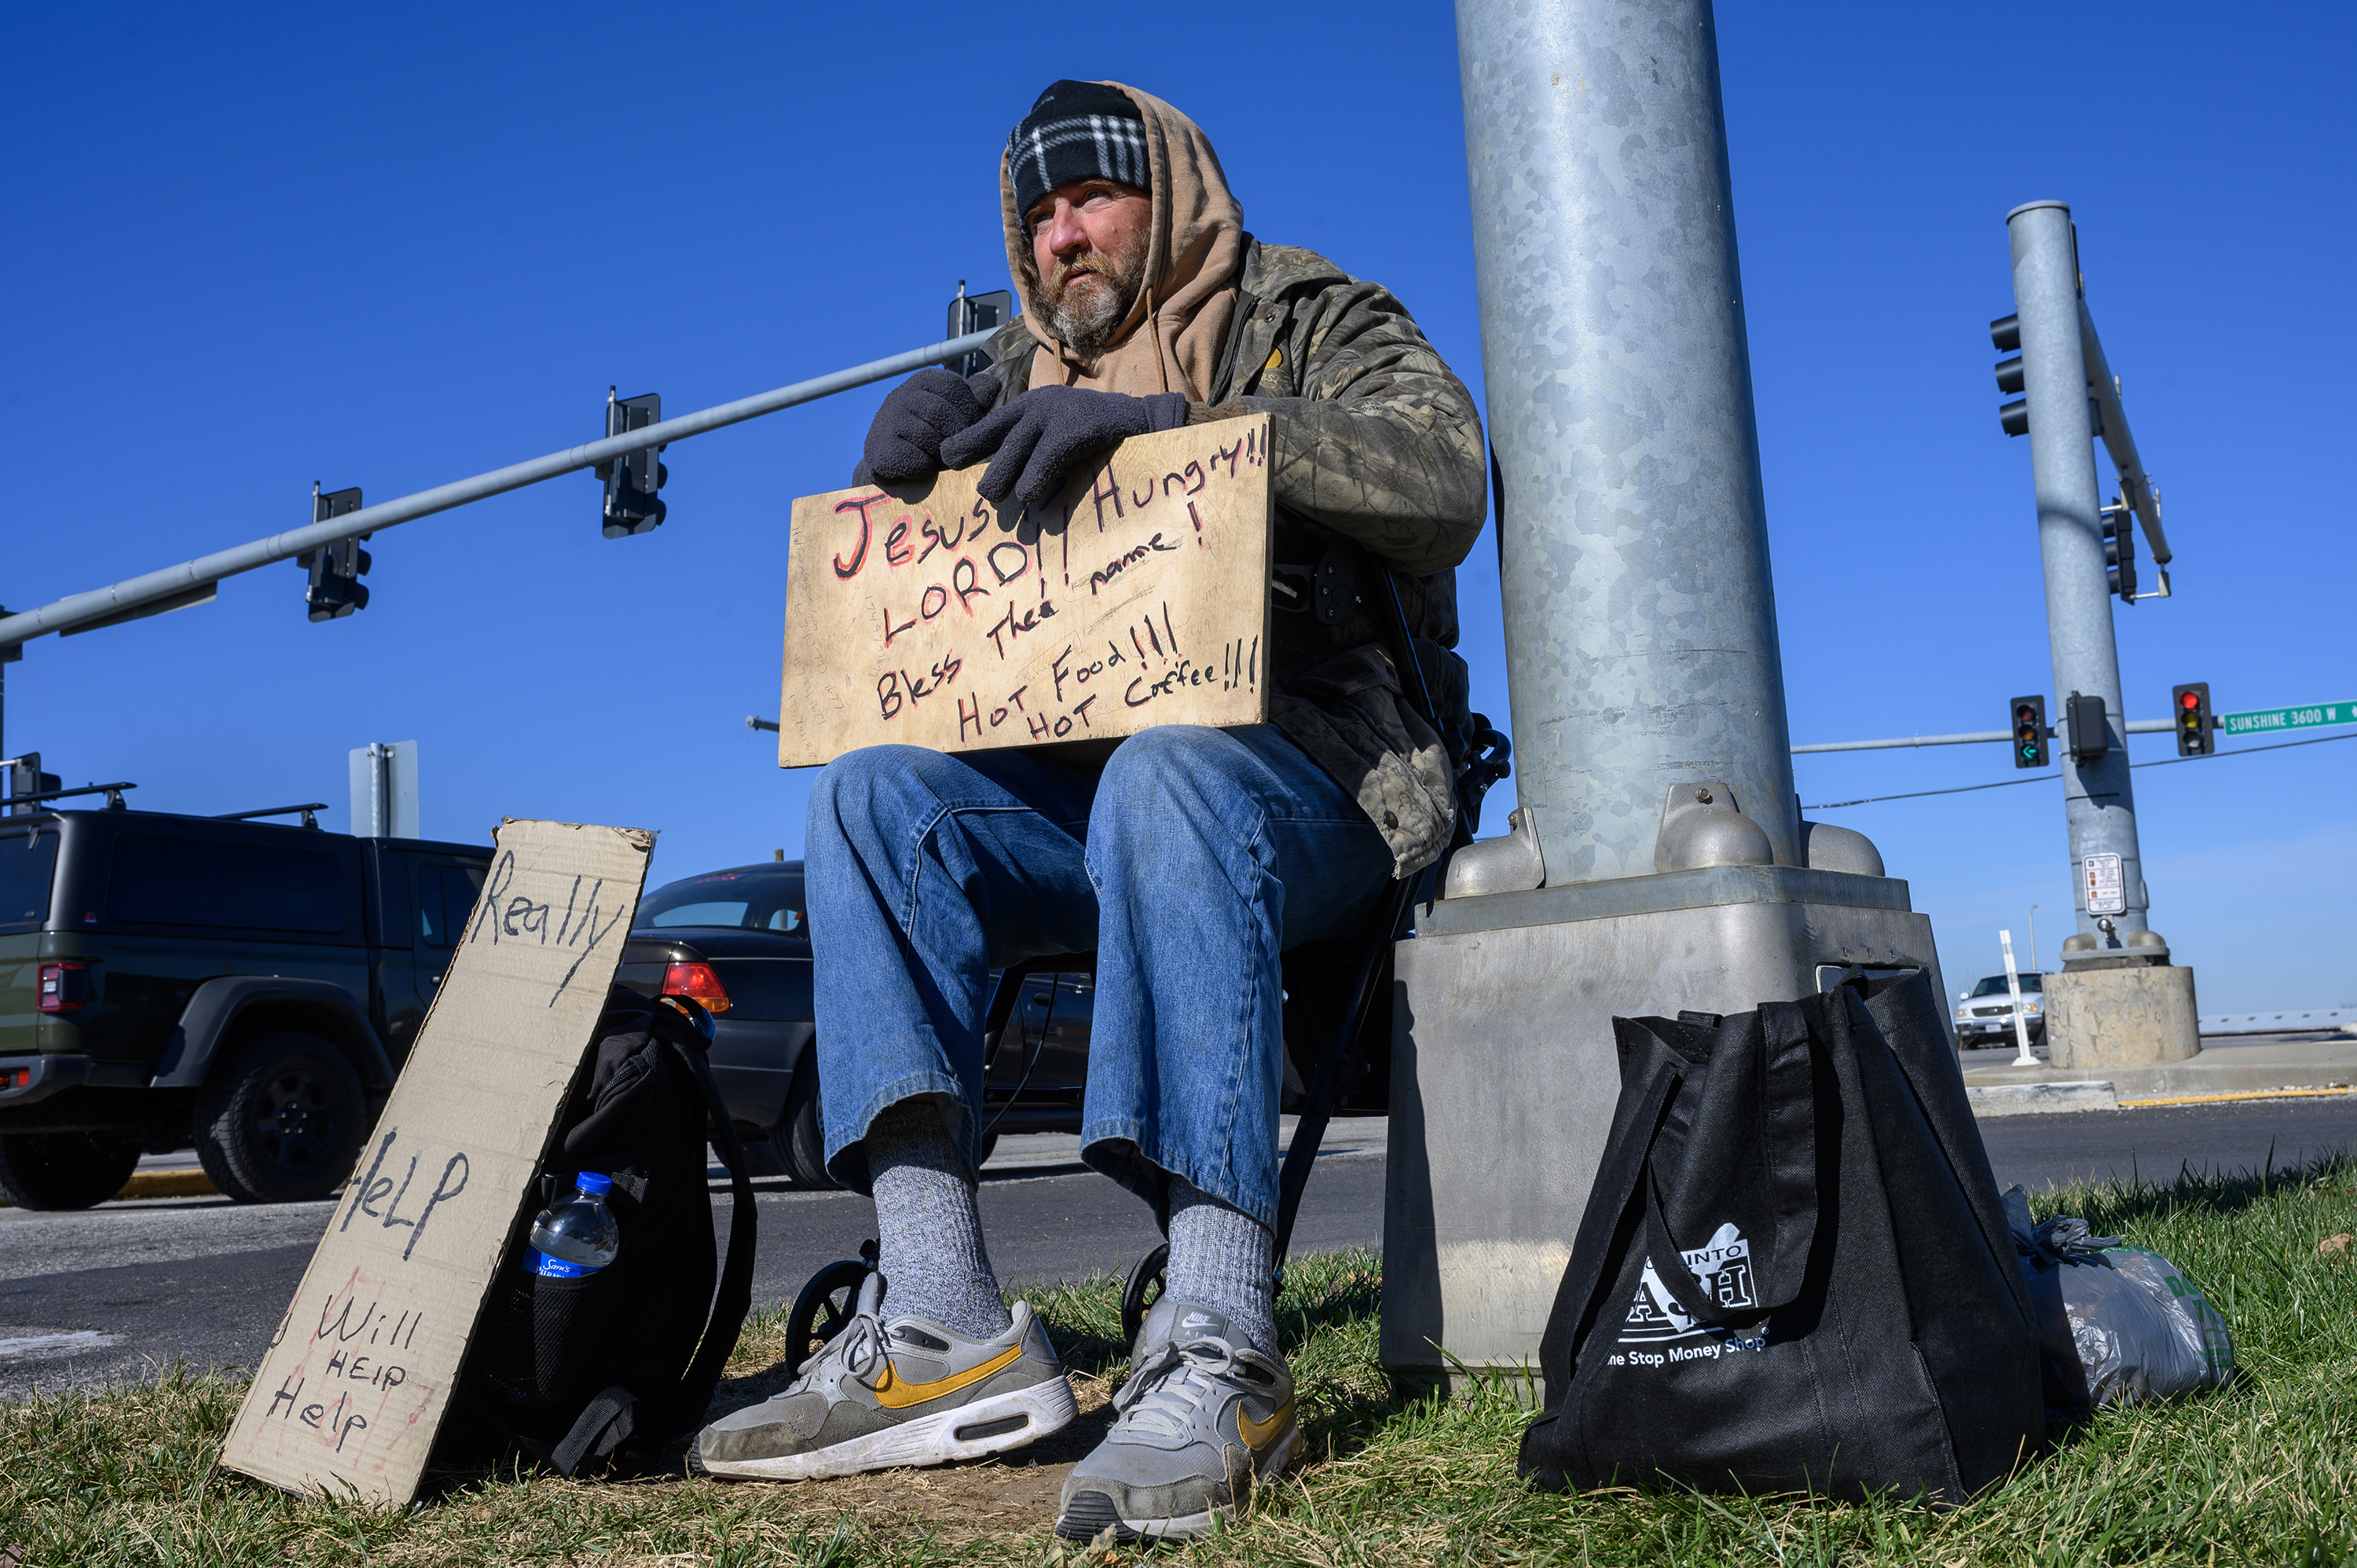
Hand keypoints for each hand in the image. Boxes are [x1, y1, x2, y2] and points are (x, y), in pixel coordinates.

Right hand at [851, 369, 998, 485]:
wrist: (892, 460)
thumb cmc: (932, 433)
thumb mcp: (956, 411)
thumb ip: (975, 398)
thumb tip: (993, 384)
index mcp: (924, 380)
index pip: (954, 386)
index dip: (969, 413)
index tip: (970, 430)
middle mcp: (902, 394)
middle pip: (939, 412)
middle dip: (956, 436)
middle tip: (960, 451)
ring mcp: (887, 421)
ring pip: (925, 435)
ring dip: (942, 455)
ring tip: (944, 461)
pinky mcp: (879, 449)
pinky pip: (913, 459)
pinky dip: (926, 468)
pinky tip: (925, 469)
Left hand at [939, 386, 1188, 505]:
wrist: (1141, 422)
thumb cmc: (1099, 436)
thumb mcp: (1060, 433)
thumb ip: (1034, 448)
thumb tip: (1006, 482)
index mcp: (1033, 405)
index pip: (993, 423)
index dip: (969, 440)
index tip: (945, 457)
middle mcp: (1040, 405)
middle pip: (1000, 436)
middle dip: (981, 459)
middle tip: (971, 487)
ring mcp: (1056, 414)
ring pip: (1017, 449)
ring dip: (1003, 476)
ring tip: (992, 496)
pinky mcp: (1074, 429)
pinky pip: (1045, 458)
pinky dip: (1034, 479)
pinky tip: (1027, 496)